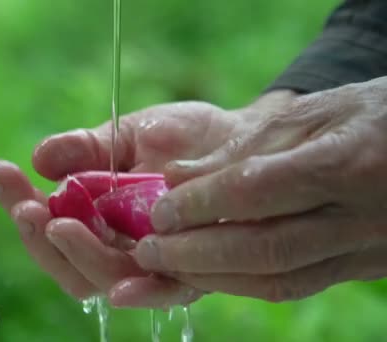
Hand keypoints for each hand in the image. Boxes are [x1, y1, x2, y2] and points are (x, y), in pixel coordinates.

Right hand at [0, 99, 275, 306]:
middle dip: (40, 238)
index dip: (18, 202)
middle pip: (67, 264)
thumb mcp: (128, 135)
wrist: (243, 139)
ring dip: (75, 257)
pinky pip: (161, 291)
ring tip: (56, 223)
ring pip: (102, 281)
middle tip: (26, 207)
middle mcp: (119, 248)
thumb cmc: (182, 139)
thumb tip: (39, 158)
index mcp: (96, 219)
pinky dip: (138, 290)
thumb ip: (86, 148)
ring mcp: (152, 264)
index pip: (48, 224)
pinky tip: (118, 285)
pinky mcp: (191, 273)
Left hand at [126, 77, 386, 302]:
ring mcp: (363, 250)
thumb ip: (240, 148)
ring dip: (212, 278)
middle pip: (263, 249)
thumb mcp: (306, 115)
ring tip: (166, 266)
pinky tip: (207, 273)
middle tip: (148, 251)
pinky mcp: (358, 268)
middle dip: (195, 254)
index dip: (199, 204)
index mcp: (345, 162)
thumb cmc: (363, 117)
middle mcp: (358, 216)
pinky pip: (294, 286)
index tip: (159, 212)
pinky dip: (242, 283)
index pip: (256, 190)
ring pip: (277, 279)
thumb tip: (175, 177)